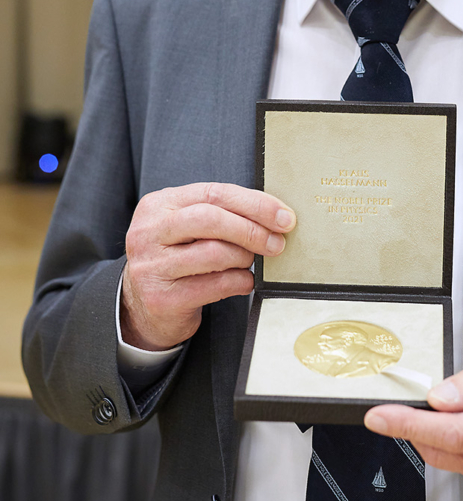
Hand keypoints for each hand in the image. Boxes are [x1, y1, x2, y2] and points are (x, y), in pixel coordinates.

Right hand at [121, 182, 295, 350]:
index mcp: (158, 205)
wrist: (141, 307)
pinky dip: (239, 281)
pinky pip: (215, 285)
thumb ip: (220, 214)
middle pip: (211, 219)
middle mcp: (149, 232)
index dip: (254, 203)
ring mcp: (151, 266)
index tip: (283, 215)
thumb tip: (274, 215)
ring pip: (215, 253)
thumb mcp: (187, 228)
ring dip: (245, 257)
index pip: (213, 193)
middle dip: (252, 229)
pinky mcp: (162, 298)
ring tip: (251, 261)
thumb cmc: (176, 258)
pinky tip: (244, 281)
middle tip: (277, 241)